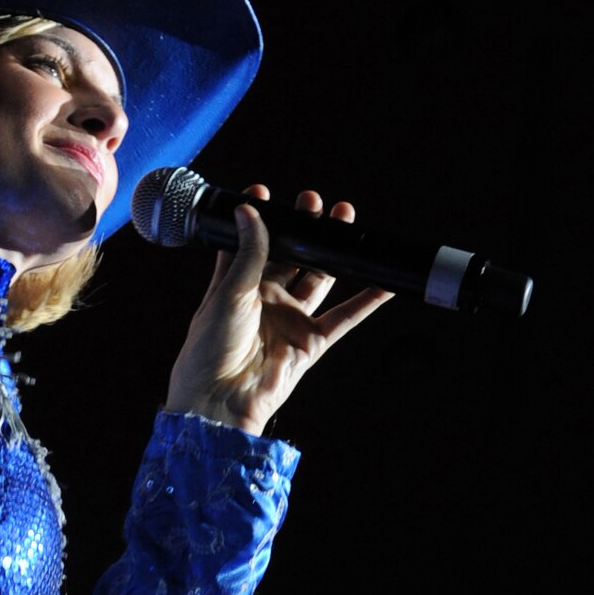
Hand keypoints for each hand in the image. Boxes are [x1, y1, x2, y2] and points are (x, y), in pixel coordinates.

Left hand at [163, 187, 391, 437]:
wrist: (219, 400)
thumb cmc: (209, 350)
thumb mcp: (228, 293)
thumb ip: (247, 253)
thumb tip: (249, 210)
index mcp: (237, 286)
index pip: (251, 244)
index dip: (260, 220)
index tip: (266, 193)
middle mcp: (265, 300)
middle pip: (292, 257)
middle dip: (305, 229)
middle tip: (315, 203)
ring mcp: (290, 320)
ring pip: (319, 278)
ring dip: (334, 252)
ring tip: (344, 220)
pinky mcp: (310, 343)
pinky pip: (344, 318)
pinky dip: (366, 301)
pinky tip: (383, 282)